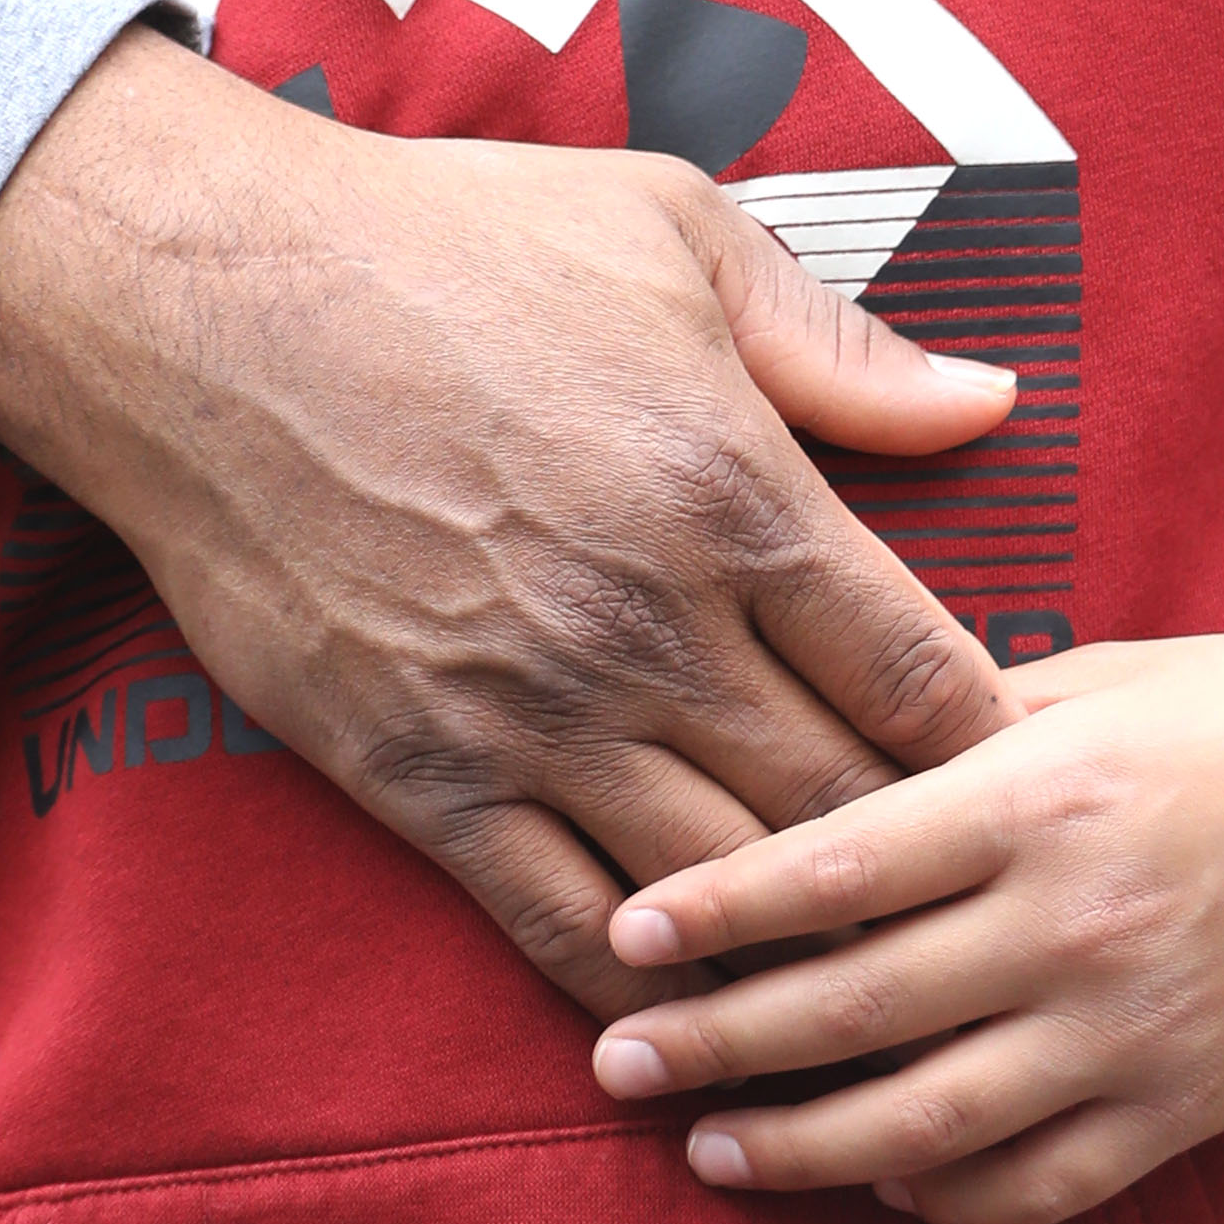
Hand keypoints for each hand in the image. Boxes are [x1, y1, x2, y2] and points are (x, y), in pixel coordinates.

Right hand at [0, 33, 1021, 1013]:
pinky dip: (645, 985)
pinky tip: (691, 993)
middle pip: (844, 807)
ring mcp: (537, 718)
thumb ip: (838, 343)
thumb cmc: (451, 241)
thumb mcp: (674, 231)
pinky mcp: (426, 779)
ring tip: (845, 958)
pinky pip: (567, 934)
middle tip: (947, 880)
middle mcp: (653, 626)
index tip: (1010, 765)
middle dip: (913, 853)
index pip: (924, 677)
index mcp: (737, 488)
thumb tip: (985, 404)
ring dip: (794, 934)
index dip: (988, 740)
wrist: (213, 308)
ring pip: (724, 890)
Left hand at [581, 626, 1223, 1223]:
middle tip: (614, 1059)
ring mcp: (1130, 1031)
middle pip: (855, 1007)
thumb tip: (828, 726)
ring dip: (802, 1149)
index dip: (720, 905)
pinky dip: (944, 1199)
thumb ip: (968, 715)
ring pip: (927, 1126)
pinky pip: (1036, 1187)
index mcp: (1044, 790)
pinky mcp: (1181, 1110)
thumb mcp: (1110, 676)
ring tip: (711, 1147)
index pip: (839, 862)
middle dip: (719, 1042)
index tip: (625, 932)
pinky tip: (878, 1185)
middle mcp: (1075, 921)